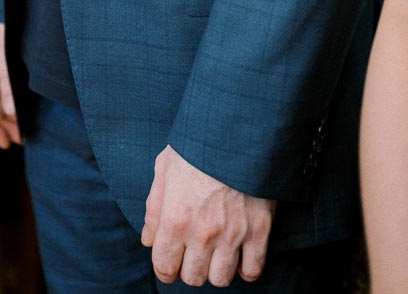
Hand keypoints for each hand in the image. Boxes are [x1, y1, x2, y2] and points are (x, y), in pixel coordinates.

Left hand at [141, 146, 274, 286]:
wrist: (236, 128)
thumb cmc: (196, 145)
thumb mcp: (164, 168)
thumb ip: (153, 208)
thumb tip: (148, 239)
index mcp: (175, 218)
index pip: (164, 267)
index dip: (164, 269)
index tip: (169, 263)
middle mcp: (203, 233)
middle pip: (193, 277)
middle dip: (189, 268)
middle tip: (192, 253)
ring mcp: (233, 234)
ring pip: (221, 279)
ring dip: (216, 270)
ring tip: (215, 253)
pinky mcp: (259, 230)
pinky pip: (252, 271)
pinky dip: (246, 269)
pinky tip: (239, 255)